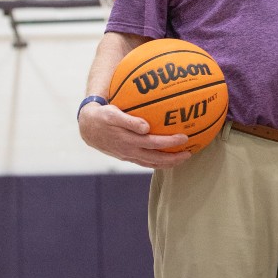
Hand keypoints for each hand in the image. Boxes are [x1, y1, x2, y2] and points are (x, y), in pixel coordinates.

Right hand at [78, 102, 192, 168]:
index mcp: (129, 141)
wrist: (87, 127)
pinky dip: (157, 162)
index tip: (185, 138)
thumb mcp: (113, 114)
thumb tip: (146, 127)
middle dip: (174, 158)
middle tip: (190, 153)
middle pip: (156, 159)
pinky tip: (165, 158)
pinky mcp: (126, 156)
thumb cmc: (102, 116)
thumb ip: (130, 121)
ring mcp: (128, 156)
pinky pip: (145, 162)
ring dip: (167, 163)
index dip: (170, 142)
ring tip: (182, 159)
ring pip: (151, 163)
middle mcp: (130, 151)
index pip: (154, 144)